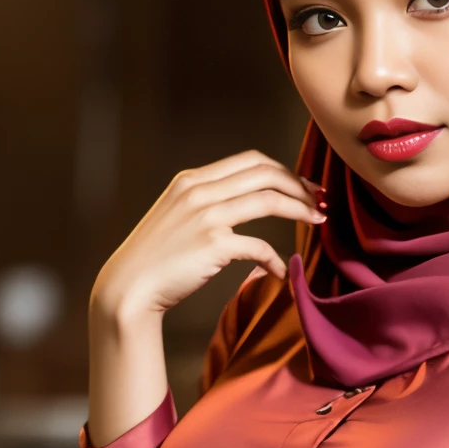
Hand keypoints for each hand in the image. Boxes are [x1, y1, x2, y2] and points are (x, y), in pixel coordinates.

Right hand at [92, 150, 324, 319]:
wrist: (129, 288)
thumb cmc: (155, 259)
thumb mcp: (176, 216)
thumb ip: (205, 203)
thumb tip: (243, 202)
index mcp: (192, 179)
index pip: (251, 160)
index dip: (284, 170)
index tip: (303, 185)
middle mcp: (200, 191)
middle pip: (266, 173)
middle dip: (299, 184)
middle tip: (319, 201)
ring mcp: (206, 217)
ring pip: (269, 200)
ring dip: (300, 209)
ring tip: (318, 222)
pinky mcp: (214, 246)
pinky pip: (260, 247)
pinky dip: (277, 260)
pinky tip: (282, 272)